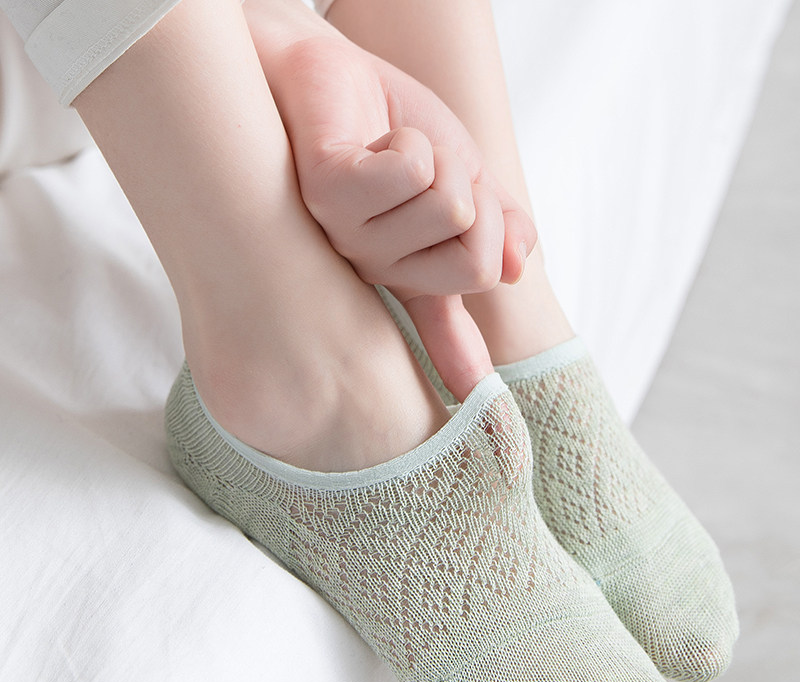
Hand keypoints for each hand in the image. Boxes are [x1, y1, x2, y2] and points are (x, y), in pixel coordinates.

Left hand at [245, 2, 536, 397]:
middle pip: (475, 261)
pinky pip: (411, 172)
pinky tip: (370, 139)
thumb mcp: (466, 182)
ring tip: (392, 147)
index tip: (479, 397)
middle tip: (437, 169)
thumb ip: (492, 230)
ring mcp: (348, 238)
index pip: (454, 317)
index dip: (472, 341)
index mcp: (408, 272)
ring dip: (440, 156)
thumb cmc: (396, 130)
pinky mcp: (327, 195)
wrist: (334, 71)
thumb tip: (519, 270)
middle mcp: (376, 267)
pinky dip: (411, 139)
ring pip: (449, 209)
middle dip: (479, 197)